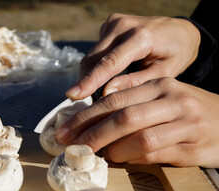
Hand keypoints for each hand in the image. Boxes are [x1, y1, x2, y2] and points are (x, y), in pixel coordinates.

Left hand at [57, 78, 218, 167]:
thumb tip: (92, 122)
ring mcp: (185, 123)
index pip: (114, 99)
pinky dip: (133, 158)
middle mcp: (172, 100)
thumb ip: (131, 104)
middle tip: (72, 146)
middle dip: (91, 133)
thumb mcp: (160, 99)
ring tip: (100, 155)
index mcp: (159, 85)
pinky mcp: (193, 147)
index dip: (85, 116)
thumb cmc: (185, 111)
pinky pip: (155, 154)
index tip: (65, 130)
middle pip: (123, 116)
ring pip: (139, 136)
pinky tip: (122, 160)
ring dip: (113, 148)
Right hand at [66, 13, 200, 99]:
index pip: (109, 63)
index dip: (90, 81)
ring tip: (90, 96)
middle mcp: (123, 25)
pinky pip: (96, 50)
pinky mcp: (109, 24)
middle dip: (84, 82)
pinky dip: (95, 66)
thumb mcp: (163, 73)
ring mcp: (114, 22)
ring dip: (88, 75)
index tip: (73, 96)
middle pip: (93, 58)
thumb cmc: (175, 54)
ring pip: (91, 55)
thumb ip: (135, 82)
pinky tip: (102, 78)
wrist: (179, 31)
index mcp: (141, 37)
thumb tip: (106, 93)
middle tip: (80, 104)